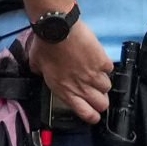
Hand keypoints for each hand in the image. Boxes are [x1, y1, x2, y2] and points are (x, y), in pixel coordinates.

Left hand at [30, 13, 113, 127]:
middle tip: (98, 95)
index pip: (85, 113)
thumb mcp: (37, 64)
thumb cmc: (45, 46)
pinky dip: (105, 66)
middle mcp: (82, 87)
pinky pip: (109, 69)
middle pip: (102, 104)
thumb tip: (41, 72)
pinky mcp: (102, 61)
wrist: (58, 29)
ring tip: (97, 76)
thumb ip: (41, 72)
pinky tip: (98, 61)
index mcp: (65, 91)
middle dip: (101, 102)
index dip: (92, 116)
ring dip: (103, 83)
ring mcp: (94, 74)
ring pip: (107, 87)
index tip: (94, 115)